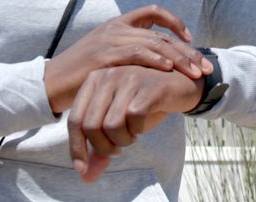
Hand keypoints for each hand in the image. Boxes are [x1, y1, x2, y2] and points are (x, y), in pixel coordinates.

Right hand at [44, 5, 210, 112]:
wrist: (50, 84)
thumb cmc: (81, 76)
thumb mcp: (107, 59)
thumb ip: (128, 55)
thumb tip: (155, 63)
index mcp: (117, 25)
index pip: (152, 11)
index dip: (174, 22)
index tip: (191, 39)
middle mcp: (115, 28)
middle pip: (160, 34)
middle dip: (187, 51)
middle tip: (205, 67)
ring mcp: (109, 40)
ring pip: (153, 43)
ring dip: (178, 59)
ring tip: (195, 73)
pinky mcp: (103, 56)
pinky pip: (135, 53)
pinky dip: (155, 60)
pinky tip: (169, 70)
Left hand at [67, 65, 204, 181]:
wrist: (180, 86)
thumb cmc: (145, 104)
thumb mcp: (119, 125)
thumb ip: (101, 148)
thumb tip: (87, 178)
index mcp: (93, 81)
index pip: (75, 120)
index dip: (77, 148)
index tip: (83, 169)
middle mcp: (107, 76)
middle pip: (91, 125)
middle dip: (104, 148)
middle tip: (118, 150)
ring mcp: (128, 79)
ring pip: (111, 125)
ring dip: (123, 141)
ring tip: (132, 136)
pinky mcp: (148, 87)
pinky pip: (134, 119)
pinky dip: (138, 130)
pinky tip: (142, 127)